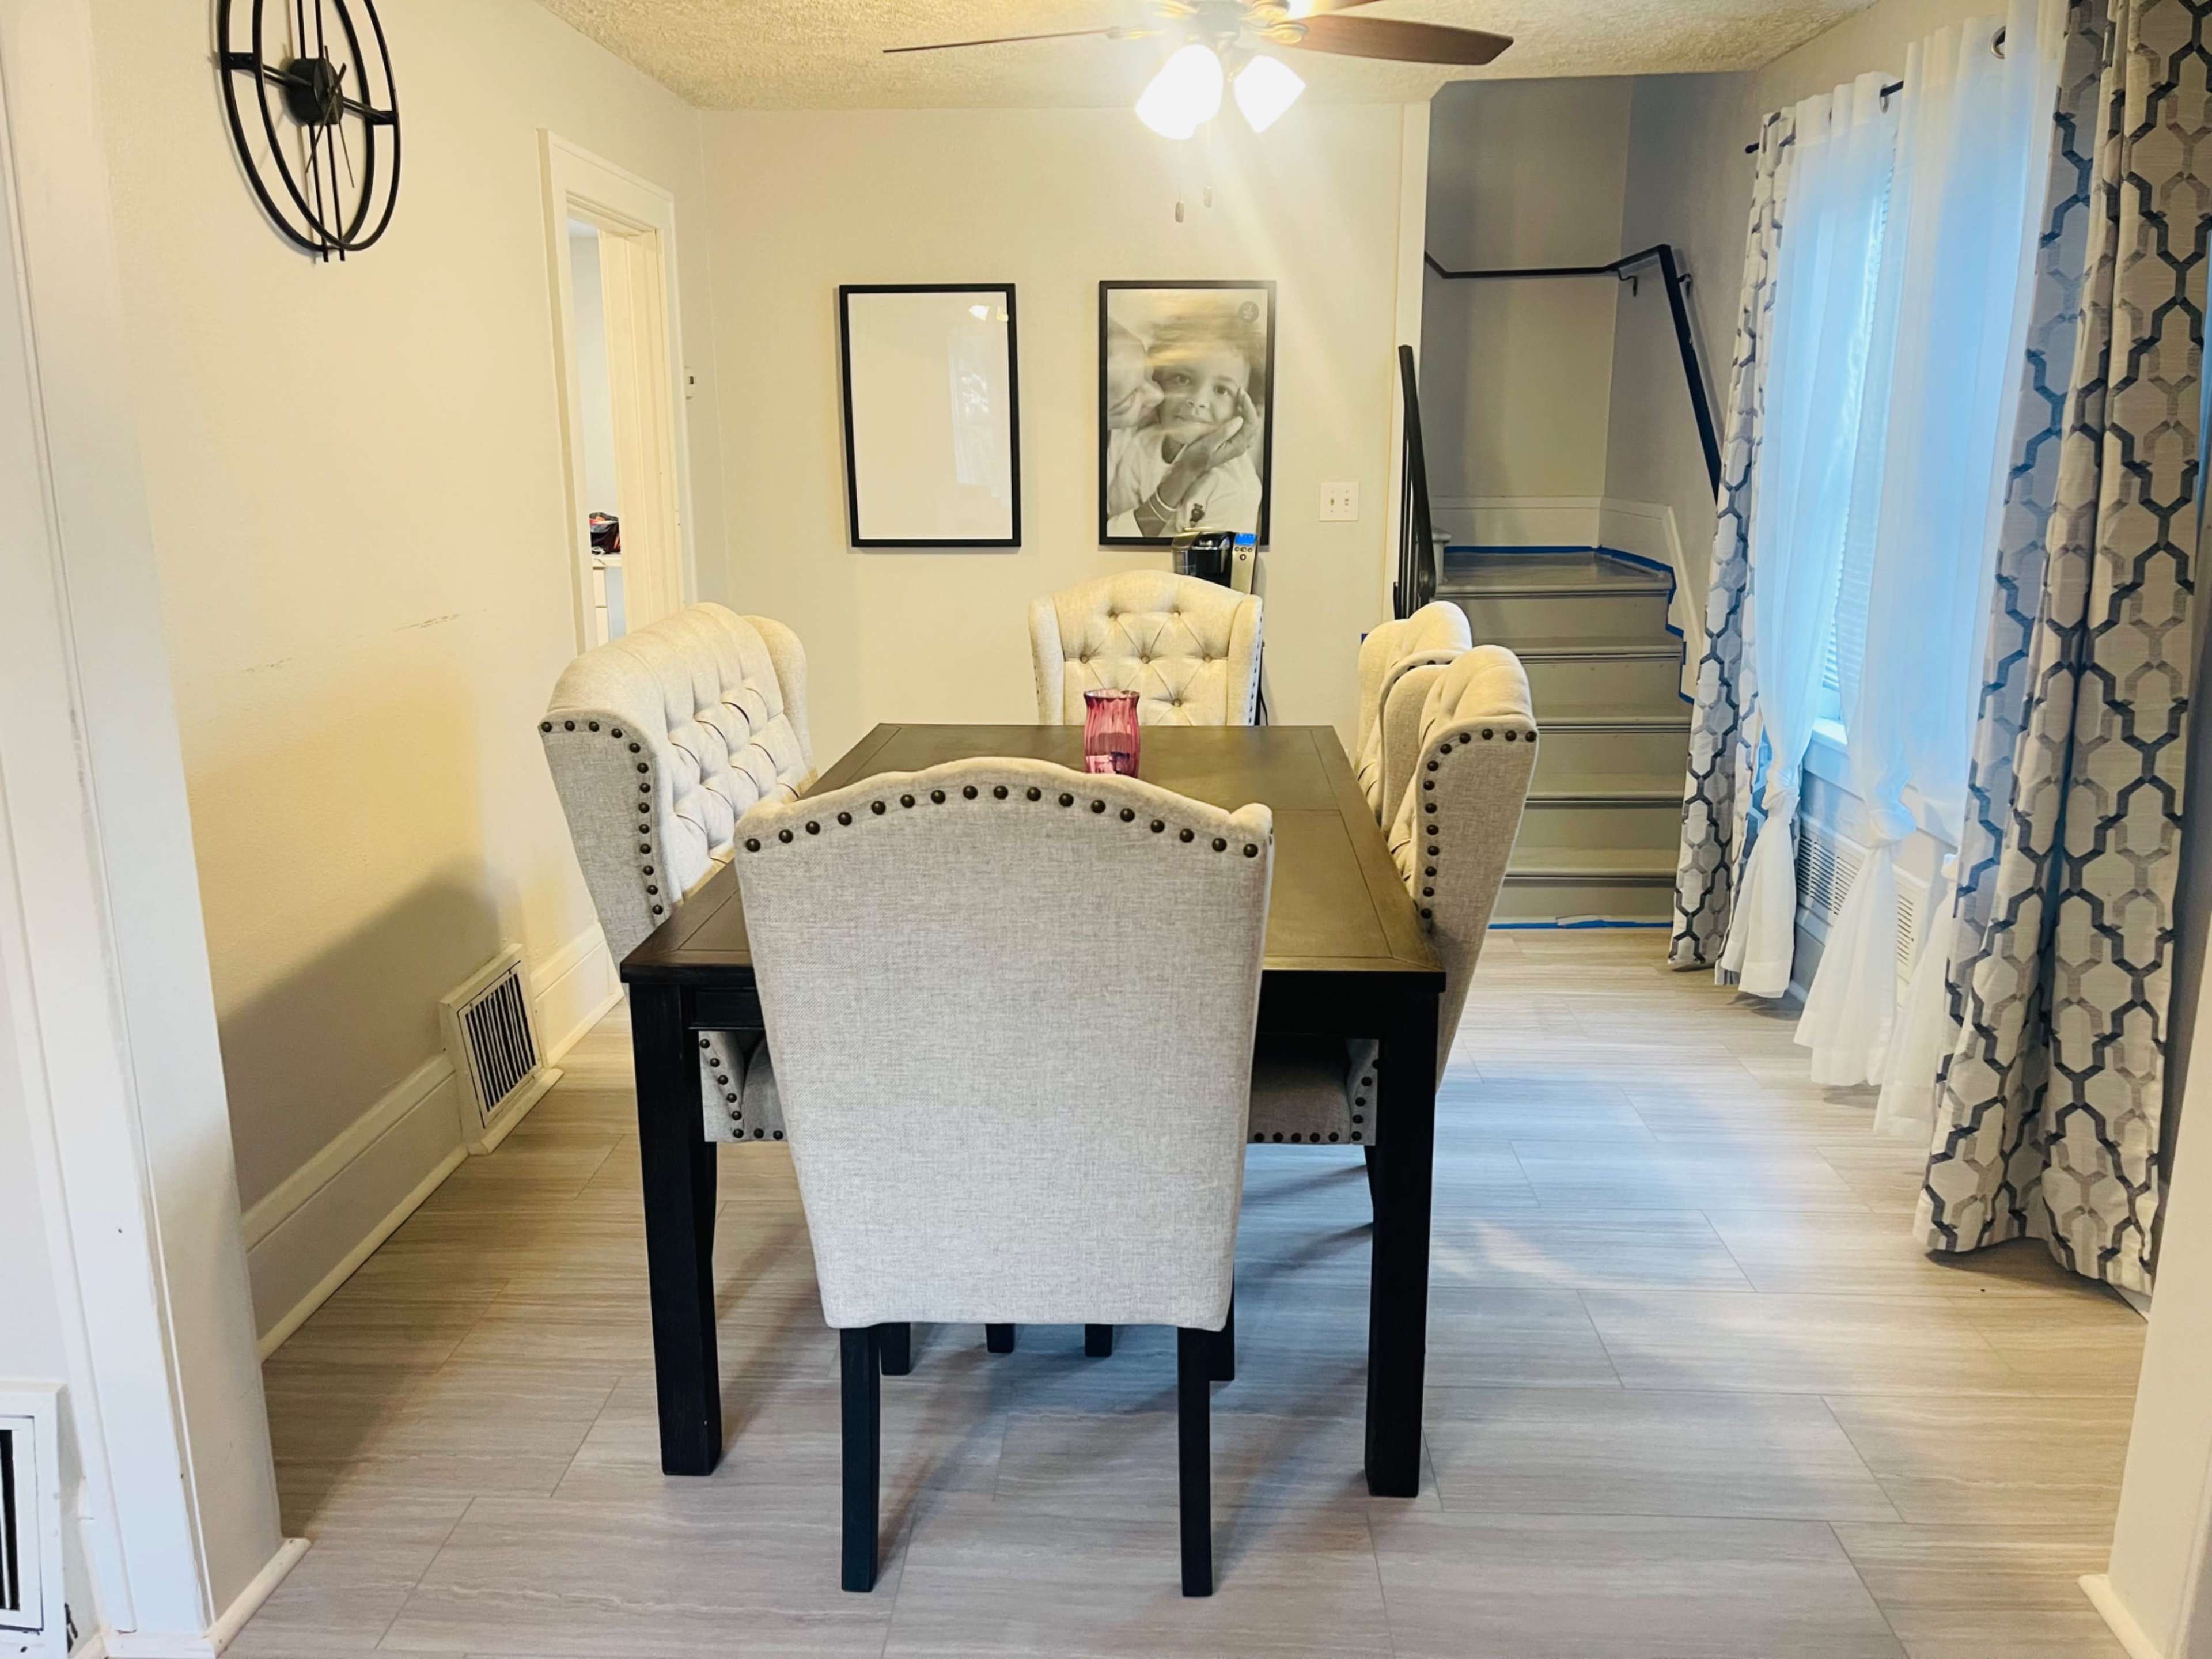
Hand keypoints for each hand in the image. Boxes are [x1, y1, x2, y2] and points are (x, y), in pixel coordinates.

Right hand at [1135, 392, 1260, 534]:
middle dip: (1249, 406)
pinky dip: (1241, 416)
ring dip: (1246, 410)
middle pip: (1253, 423)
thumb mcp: (1208, 444)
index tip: (1241, 394)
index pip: (1250, 423)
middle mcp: (1240, 446)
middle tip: (1240, 393)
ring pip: (1249, 425)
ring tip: (1239, 398)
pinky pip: (1242, 428)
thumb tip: (1239, 420)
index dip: (1248, 406)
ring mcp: (1236, 445)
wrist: (1189, 469)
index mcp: (1236, 446)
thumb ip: (1224, 432)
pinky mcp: (1231, 443)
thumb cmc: (1195, 457)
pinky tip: (1235, 409)